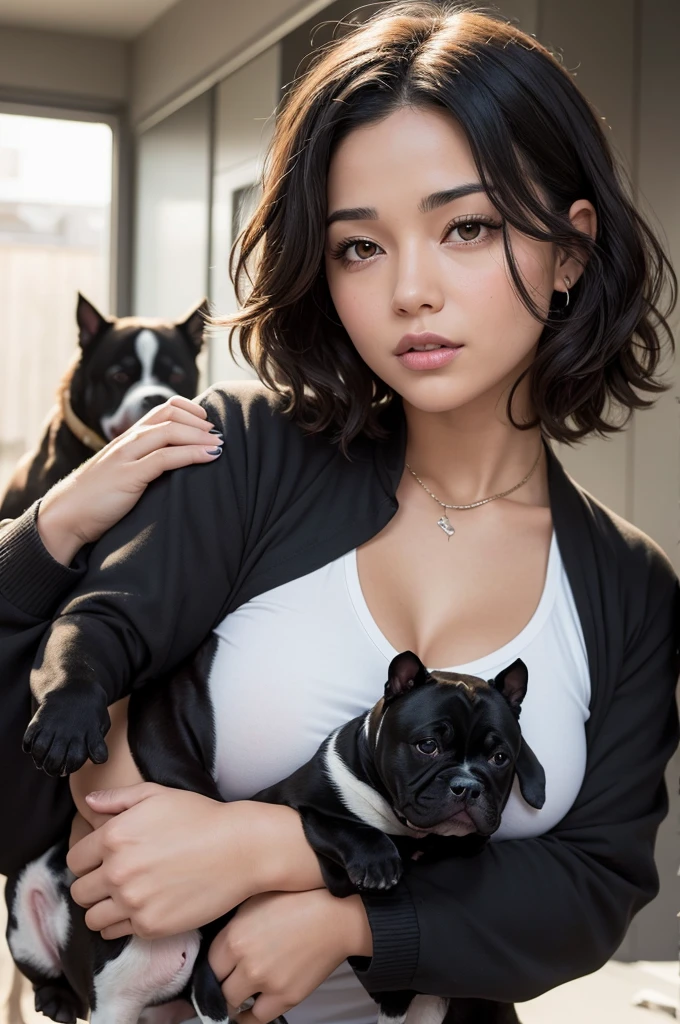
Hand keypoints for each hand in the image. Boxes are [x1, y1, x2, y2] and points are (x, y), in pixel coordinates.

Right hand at [23, 680, 110, 775]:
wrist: (74, 683)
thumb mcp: (103, 722)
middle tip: (56, 768)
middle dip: (54, 769)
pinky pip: (29, 739)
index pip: (78, 759)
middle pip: (55, 761)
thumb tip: (94, 759)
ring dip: (40, 760)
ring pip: (41, 752)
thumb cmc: (91, 708)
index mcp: (88, 734)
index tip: (72, 763)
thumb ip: (98, 743)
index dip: (73, 766)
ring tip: (43, 761)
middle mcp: (70, 732)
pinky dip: (29, 747)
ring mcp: (54, 726)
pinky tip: (34, 747)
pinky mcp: (40, 720)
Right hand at [37, 395, 222, 564]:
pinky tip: (210, 456)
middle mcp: (127, 442)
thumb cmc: (97, 499)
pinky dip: (192, 454)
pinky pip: (165, 458)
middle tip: (218, 433)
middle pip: (168, 415)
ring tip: (220, 443)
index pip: (162, 410)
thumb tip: (177, 466)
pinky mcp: (128, 476)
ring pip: (168, 432)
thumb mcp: (123, 474)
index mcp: (127, 439)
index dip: (188, 410)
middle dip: (198, 421)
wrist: (66, 515)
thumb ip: (144, 464)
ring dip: (200, 435)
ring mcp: (126, 457)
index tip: (206, 421)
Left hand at [66, 783, 275, 939]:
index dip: (88, 860)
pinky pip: (116, 932)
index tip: (104, 860)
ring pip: (92, 918)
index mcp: (114, 837)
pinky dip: (122, 923)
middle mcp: (117, 871)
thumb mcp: (158, 794)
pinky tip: (139, 908)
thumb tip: (89, 802)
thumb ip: (118, 798)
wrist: (240, 849)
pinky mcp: (150, 926)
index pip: (75, 861)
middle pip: (79, 892)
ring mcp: (133, 902)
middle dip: (93, 885)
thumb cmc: (201, 816)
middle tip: (115, 880)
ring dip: (103, 908)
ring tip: (124, 898)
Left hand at [208, 890, 372, 1023]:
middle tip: (227, 980)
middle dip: (222, 984)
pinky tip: (251, 1007)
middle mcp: (246, 962)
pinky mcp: (286, 997)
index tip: (216, 968)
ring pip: (234, 1005)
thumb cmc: (297, 901)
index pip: (208, 965)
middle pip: (218, 988)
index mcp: (235, 936)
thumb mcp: (255, 900)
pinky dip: (251, 1015)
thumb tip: (218, 943)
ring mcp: (266, 982)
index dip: (213, 967)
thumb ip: (232, 924)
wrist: (334, 916)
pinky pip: (257, 1018)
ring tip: (240, 991)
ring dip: (235, 1000)